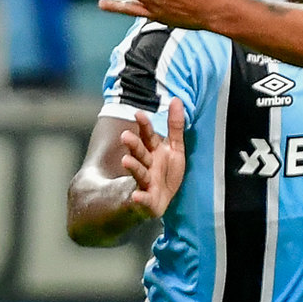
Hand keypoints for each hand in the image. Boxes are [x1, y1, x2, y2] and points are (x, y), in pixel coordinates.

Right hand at [119, 99, 186, 218]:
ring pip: (139, 173)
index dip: (144, 126)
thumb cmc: (165, 172)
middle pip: (141, 153)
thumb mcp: (174, 148)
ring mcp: (146, 183)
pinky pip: (143, 200)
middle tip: (126, 136)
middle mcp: (148, 165)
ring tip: (126, 160)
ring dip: (134, 167)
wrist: (158, 201)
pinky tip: (136, 197)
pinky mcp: (147, 201)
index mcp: (154, 152)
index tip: (138, 113)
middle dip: (134, 145)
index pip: (148, 137)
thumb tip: (176, 99)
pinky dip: (139, 199)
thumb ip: (175, 126)